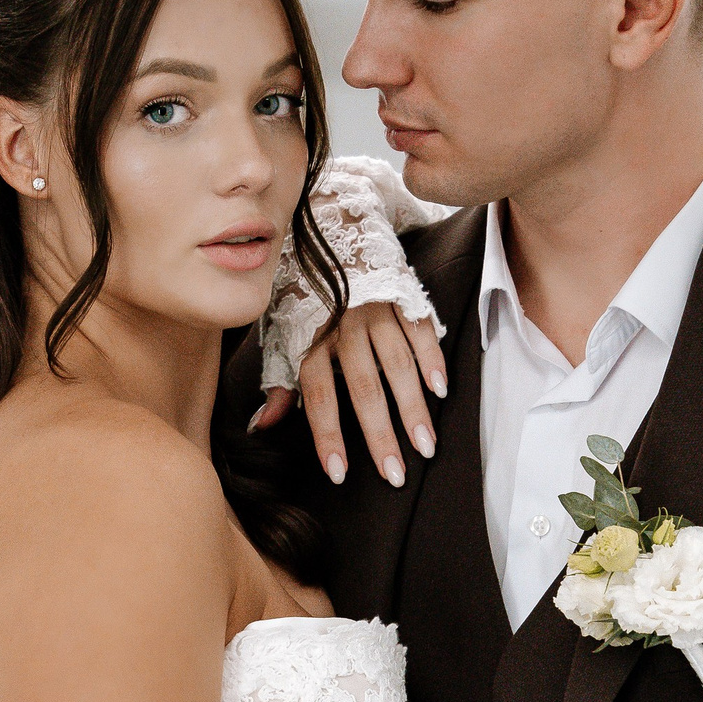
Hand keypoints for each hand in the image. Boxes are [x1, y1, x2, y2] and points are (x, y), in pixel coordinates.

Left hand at [249, 299, 445, 486]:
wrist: (331, 227)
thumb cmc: (304, 294)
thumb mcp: (282, 334)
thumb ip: (278, 382)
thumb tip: (261, 426)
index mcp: (310, 338)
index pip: (318, 395)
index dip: (328, 435)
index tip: (339, 473)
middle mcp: (343, 325)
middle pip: (363, 388)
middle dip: (380, 434)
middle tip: (395, 474)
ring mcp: (375, 308)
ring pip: (396, 364)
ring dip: (412, 408)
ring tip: (425, 446)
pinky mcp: (402, 292)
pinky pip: (420, 330)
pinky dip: (432, 360)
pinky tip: (441, 391)